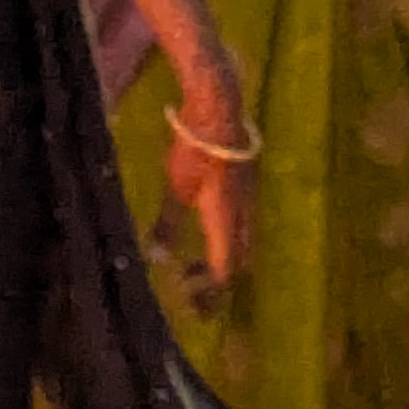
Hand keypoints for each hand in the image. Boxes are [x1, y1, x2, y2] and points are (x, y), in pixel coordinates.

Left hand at [163, 70, 254, 285]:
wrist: (221, 108)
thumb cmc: (194, 149)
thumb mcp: (176, 190)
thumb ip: (168, 226)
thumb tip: (157, 258)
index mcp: (227, 220)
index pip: (225, 268)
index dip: (210, 290)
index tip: (190, 299)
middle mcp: (246, 214)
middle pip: (240, 259)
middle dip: (219, 278)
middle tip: (193, 286)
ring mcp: (251, 198)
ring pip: (244, 241)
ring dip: (224, 258)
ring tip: (197, 264)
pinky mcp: (249, 185)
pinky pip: (244, 223)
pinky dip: (228, 239)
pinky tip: (208, 233)